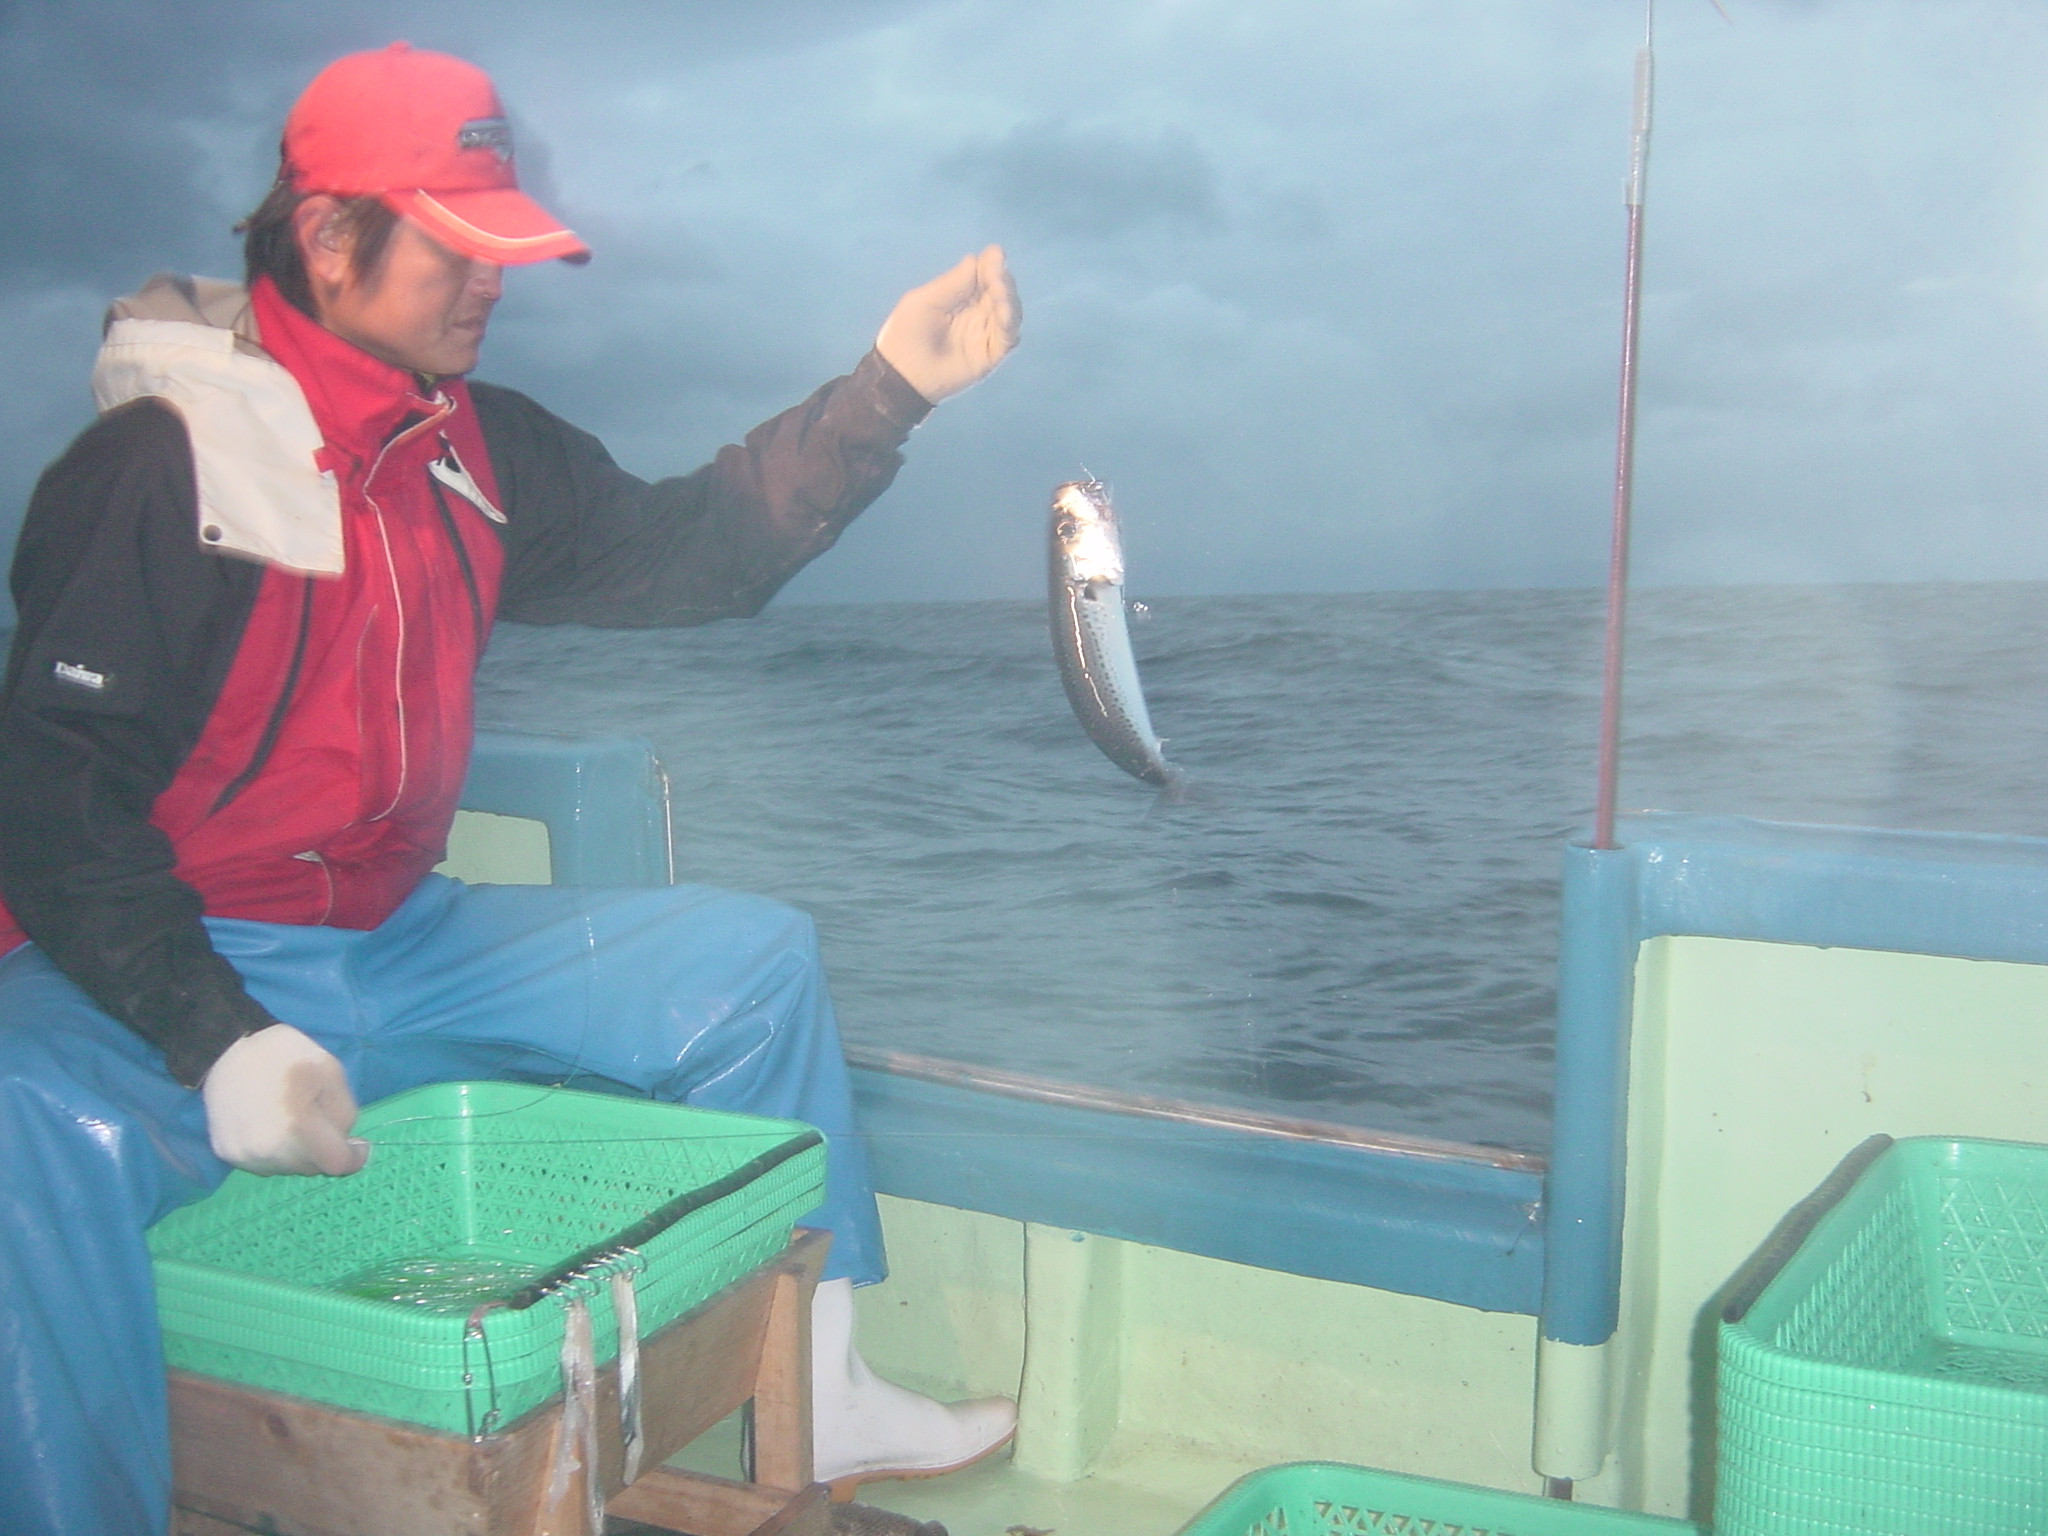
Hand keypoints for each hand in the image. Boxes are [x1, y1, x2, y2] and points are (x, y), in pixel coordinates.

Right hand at [201, 1023, 368, 1176]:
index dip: (354, 1159)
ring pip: (288, 1168)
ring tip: (293, 1121)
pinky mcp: (228, 1154)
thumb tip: (346, 1143)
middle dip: (324, 1150)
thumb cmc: (284, 1055)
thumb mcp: (331, 1072)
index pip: (336, 1164)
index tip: (358, 1147)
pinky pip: (264, 1164)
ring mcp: (245, 1155)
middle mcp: (268, 1150)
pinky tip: (272, 1126)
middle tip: (320, 1121)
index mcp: (297, 1126)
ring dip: (299, 1153)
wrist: (227, 1049)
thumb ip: (344, 1113)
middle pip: (312, 1167)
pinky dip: (276, 1152)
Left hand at [875, 245, 1020, 404]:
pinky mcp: (990, 355)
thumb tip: (976, 259)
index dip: (992, 263)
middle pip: (1001, 289)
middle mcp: (978, 312)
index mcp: (961, 296)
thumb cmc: (906, 334)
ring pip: (1010, 311)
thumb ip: (953, 283)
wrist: (901, 374)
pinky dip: (1010, 324)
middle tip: (995, 275)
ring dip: (1009, 298)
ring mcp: (985, 333)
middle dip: (1002, 279)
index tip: (995, 255)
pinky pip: (1009, 338)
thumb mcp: (925, 300)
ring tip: (999, 291)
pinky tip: (1003, 313)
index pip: (984, 274)